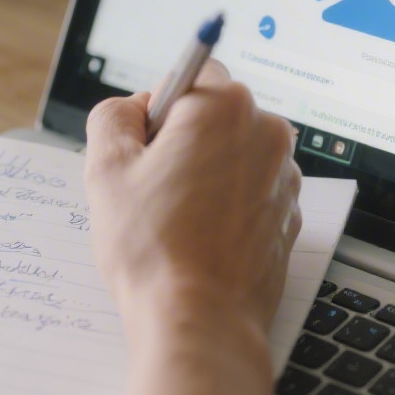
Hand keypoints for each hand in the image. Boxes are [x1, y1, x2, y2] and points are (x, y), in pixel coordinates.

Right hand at [85, 60, 301, 394]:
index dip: (157, 109)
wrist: (200, 320)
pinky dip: (225, 204)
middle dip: (181, 141)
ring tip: (175, 219)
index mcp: (226, 106)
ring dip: (204, 173)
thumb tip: (131, 109)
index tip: (144, 146)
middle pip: (213, 115)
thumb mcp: (106, 169)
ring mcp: (284, 175)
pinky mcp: (289, 213)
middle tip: (151, 187)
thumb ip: (112, 116)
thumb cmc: (155, 250)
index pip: (189, 74)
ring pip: (231, 153)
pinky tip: (199, 236)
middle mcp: (267, 132)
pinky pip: (249, 189)